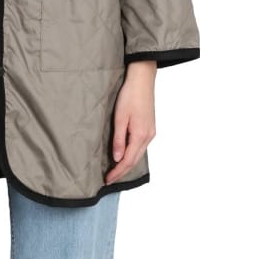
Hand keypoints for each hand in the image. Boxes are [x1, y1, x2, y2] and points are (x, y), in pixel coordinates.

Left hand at [104, 60, 156, 183]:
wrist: (142, 80)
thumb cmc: (129, 95)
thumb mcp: (120, 118)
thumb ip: (118, 139)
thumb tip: (117, 158)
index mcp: (140, 135)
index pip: (128, 160)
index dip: (117, 171)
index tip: (107, 179)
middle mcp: (148, 136)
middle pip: (134, 160)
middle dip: (122, 171)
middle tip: (109, 179)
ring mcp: (151, 132)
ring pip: (138, 154)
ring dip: (127, 164)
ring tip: (115, 170)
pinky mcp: (150, 128)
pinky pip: (141, 147)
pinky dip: (132, 155)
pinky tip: (125, 156)